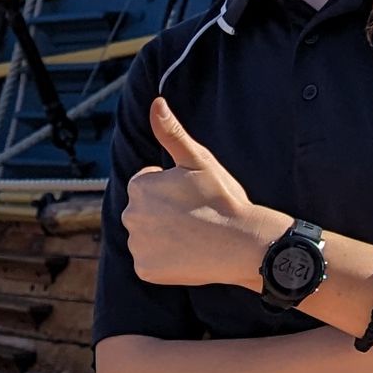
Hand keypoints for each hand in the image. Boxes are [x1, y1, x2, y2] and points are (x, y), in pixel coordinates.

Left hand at [121, 96, 284, 289]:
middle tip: (195, 217)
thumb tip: (155, 103)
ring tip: (192, 236)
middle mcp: (130, 215)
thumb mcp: (198, 160)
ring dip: (164, 237)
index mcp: (140, 186)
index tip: (194, 197)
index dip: (173, 190)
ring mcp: (137, 244)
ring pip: (146, 238)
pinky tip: (186, 256)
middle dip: (164, 213)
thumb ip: (172, 133)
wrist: (242, 243)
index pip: (148, 186)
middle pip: (145, 213)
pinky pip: (149, 264)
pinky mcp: (145, 270)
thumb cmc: (223, 199)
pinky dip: (164, 263)